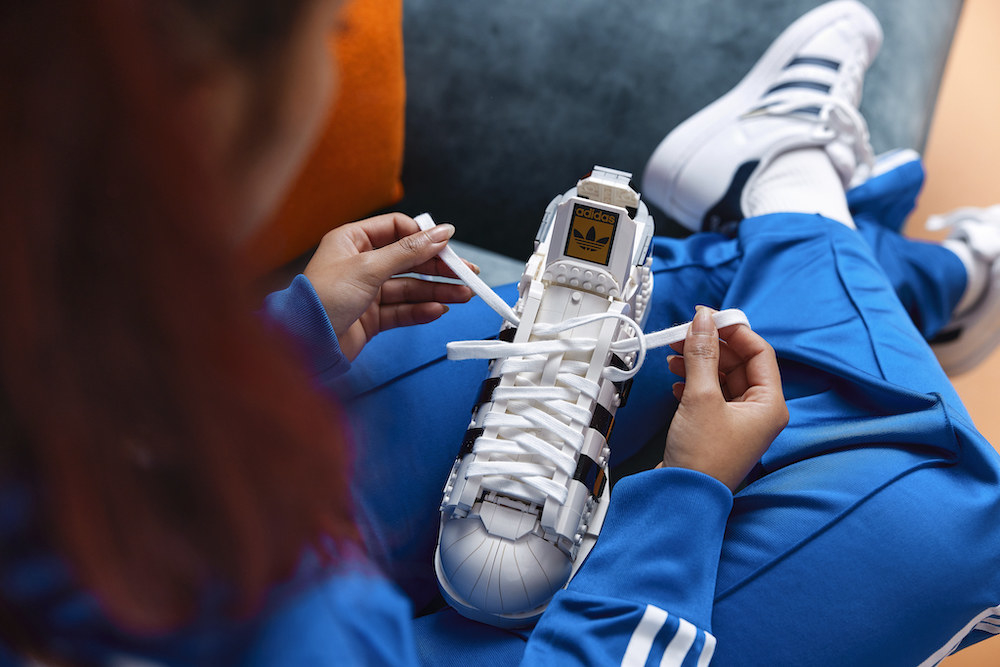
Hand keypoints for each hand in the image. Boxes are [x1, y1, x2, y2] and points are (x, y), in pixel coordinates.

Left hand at [303, 213, 475, 360]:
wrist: (305, 342)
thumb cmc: (322, 298)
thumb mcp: (369, 267)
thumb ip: (409, 251)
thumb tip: (442, 232)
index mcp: (352, 241)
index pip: (397, 229)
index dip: (424, 237)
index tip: (449, 246)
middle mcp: (360, 263)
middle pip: (409, 260)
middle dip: (438, 268)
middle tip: (467, 275)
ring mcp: (366, 292)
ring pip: (410, 287)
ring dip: (437, 291)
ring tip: (462, 296)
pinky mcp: (371, 318)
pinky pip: (402, 310)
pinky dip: (421, 310)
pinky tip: (439, 310)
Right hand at [661, 306, 787, 491]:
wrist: (682, 497)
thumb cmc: (702, 459)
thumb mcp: (701, 397)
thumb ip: (702, 354)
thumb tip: (703, 321)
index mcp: (770, 405)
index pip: (760, 352)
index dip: (734, 330)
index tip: (709, 317)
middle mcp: (759, 412)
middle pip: (739, 362)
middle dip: (711, 345)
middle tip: (685, 333)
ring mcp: (738, 421)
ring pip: (722, 377)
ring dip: (699, 362)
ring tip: (676, 355)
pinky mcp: (718, 428)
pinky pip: (711, 393)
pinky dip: (694, 381)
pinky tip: (677, 380)